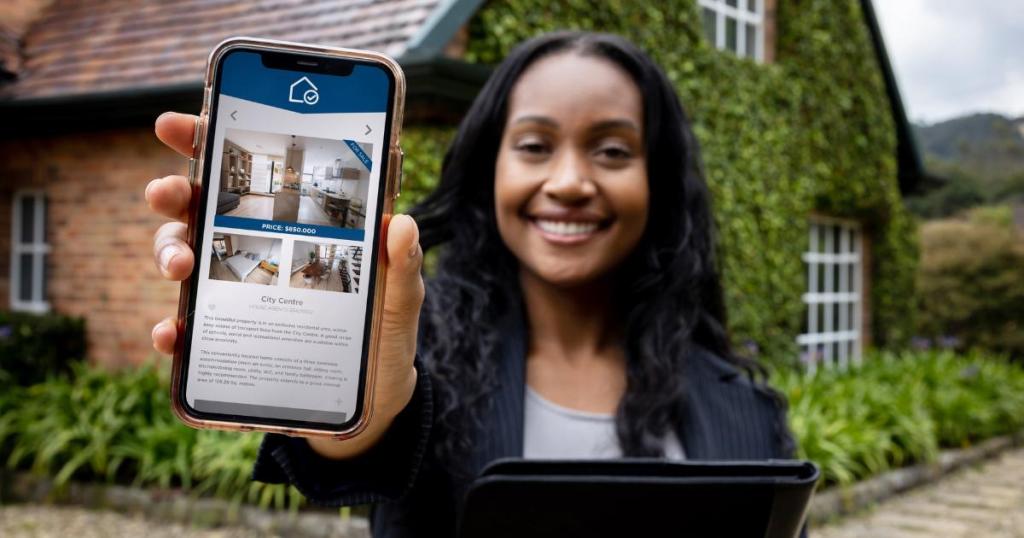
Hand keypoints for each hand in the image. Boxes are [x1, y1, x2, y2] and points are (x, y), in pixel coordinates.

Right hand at [147, 112, 422, 455]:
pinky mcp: (226, 340)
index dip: (207, 141)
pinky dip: (171, 329)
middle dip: (173, 192)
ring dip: (169, 252)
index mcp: (294, 223)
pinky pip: (186, 329)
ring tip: (181, 268)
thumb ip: (401, 264)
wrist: (374, 400)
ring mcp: (236, 293)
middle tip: (167, 192)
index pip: (246, 172)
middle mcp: (256, 249)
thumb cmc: (385, 335)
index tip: (177, 124)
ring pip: (183, 257)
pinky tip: (172, 332)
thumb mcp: (400, 297)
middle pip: (200, 207)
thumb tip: (401, 224)